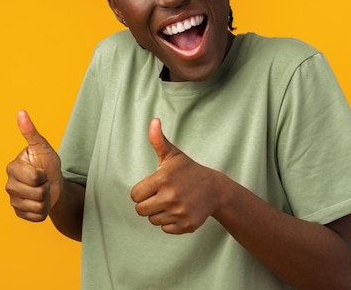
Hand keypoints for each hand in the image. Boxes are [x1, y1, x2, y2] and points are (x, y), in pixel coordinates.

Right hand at [5, 110, 62, 221]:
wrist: (54, 183)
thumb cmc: (48, 163)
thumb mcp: (42, 147)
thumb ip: (31, 132)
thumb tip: (21, 112)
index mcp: (12, 168)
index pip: (34, 177)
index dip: (44, 175)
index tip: (42, 170)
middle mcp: (9, 185)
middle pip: (36, 193)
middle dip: (45, 187)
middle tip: (43, 181)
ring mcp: (13, 201)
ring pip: (37, 206)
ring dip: (46, 199)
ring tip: (43, 191)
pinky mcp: (19, 214)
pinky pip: (36, 217)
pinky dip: (44, 211)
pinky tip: (41, 202)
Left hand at [130, 118, 223, 233]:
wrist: (215, 189)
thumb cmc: (189, 170)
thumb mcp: (173, 155)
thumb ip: (158, 140)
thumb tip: (153, 121)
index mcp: (162, 179)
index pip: (135, 195)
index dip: (142, 191)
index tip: (153, 186)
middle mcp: (170, 197)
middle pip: (140, 210)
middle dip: (148, 203)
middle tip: (161, 195)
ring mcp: (179, 212)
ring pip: (153, 220)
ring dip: (159, 213)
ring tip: (172, 202)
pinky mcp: (187, 225)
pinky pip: (165, 229)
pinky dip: (170, 222)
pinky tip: (179, 211)